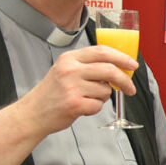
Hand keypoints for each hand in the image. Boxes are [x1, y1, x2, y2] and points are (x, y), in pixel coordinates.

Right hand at [13, 45, 137, 135]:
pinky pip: (98, 105)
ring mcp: (72, 87)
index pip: (102, 51)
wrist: (33, 113)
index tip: (133, 64)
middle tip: (130, 88)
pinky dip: (95, 108)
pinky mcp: (74, 103)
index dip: (121, 57)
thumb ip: (88, 65)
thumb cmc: (52, 93)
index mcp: (70, 58)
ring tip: (86, 98)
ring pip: (105, 90)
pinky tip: (81, 107)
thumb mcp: (65, 70)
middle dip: (124, 80)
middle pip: (109, 70)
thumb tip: (118, 66)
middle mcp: (70, 70)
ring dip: (102, 97)